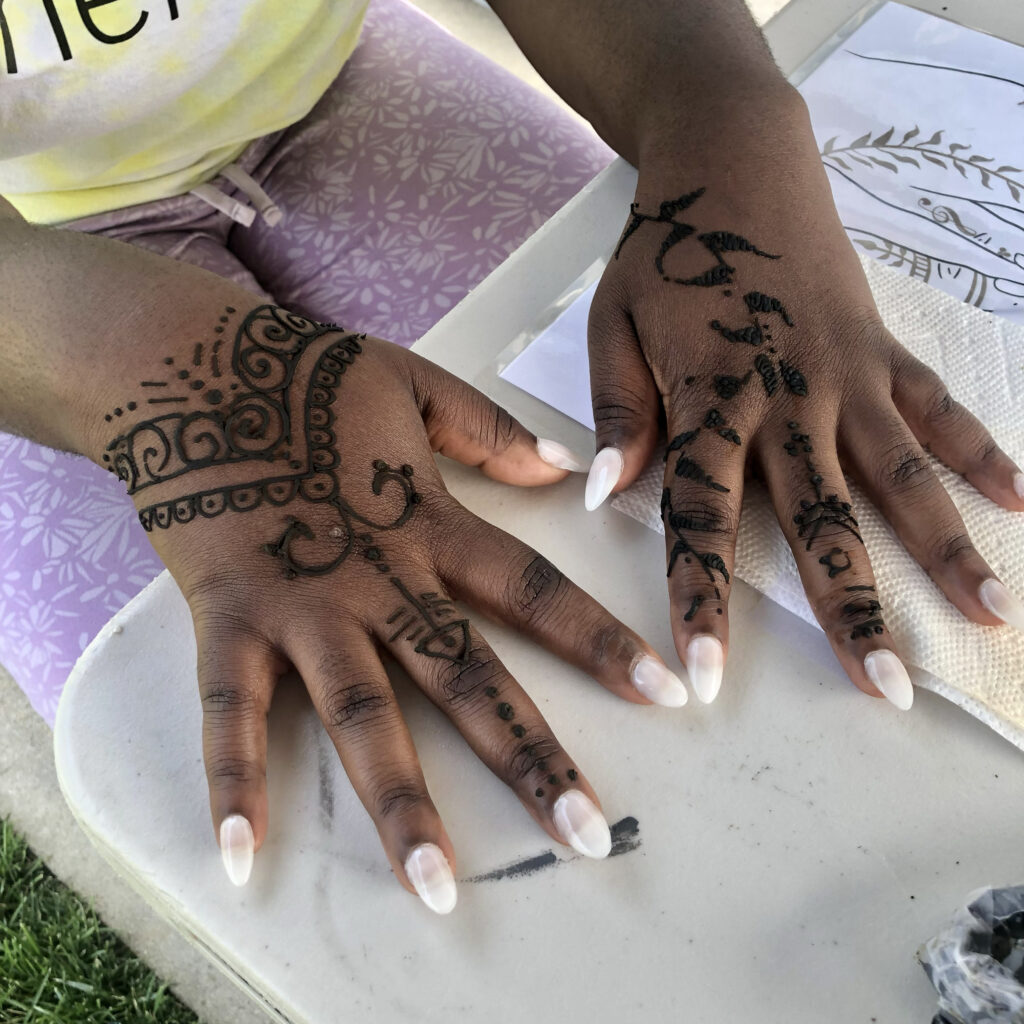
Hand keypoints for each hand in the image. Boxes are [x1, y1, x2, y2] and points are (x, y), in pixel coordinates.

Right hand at [92, 302, 685, 912]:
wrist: (186, 368)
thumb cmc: (304, 376)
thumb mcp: (413, 382)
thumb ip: (490, 430)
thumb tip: (568, 468)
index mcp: (428, 523)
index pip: (533, 590)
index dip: (602, 641)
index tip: (666, 692)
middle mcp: (376, 576)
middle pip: (466, 675)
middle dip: (529, 756)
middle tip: (587, 836)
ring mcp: (300, 604)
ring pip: (362, 714)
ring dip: (400, 802)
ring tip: (439, 885)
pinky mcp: (227, 619)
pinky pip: (229, 712)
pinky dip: (232, 781)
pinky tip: (242, 857)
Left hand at [584, 90, 1023, 708]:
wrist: (731, 164)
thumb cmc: (665, 254)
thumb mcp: (613, 325)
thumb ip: (618, 412)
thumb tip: (601, 493)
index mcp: (708, 403)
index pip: (700, 517)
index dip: (699, 598)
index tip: (705, 675)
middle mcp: (786, 401)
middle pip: (820, 519)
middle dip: (851, 607)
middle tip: (888, 687)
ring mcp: (845, 375)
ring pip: (898, 473)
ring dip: (944, 546)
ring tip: (992, 614)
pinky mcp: (882, 347)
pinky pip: (936, 405)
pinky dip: (979, 448)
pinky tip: (1021, 499)